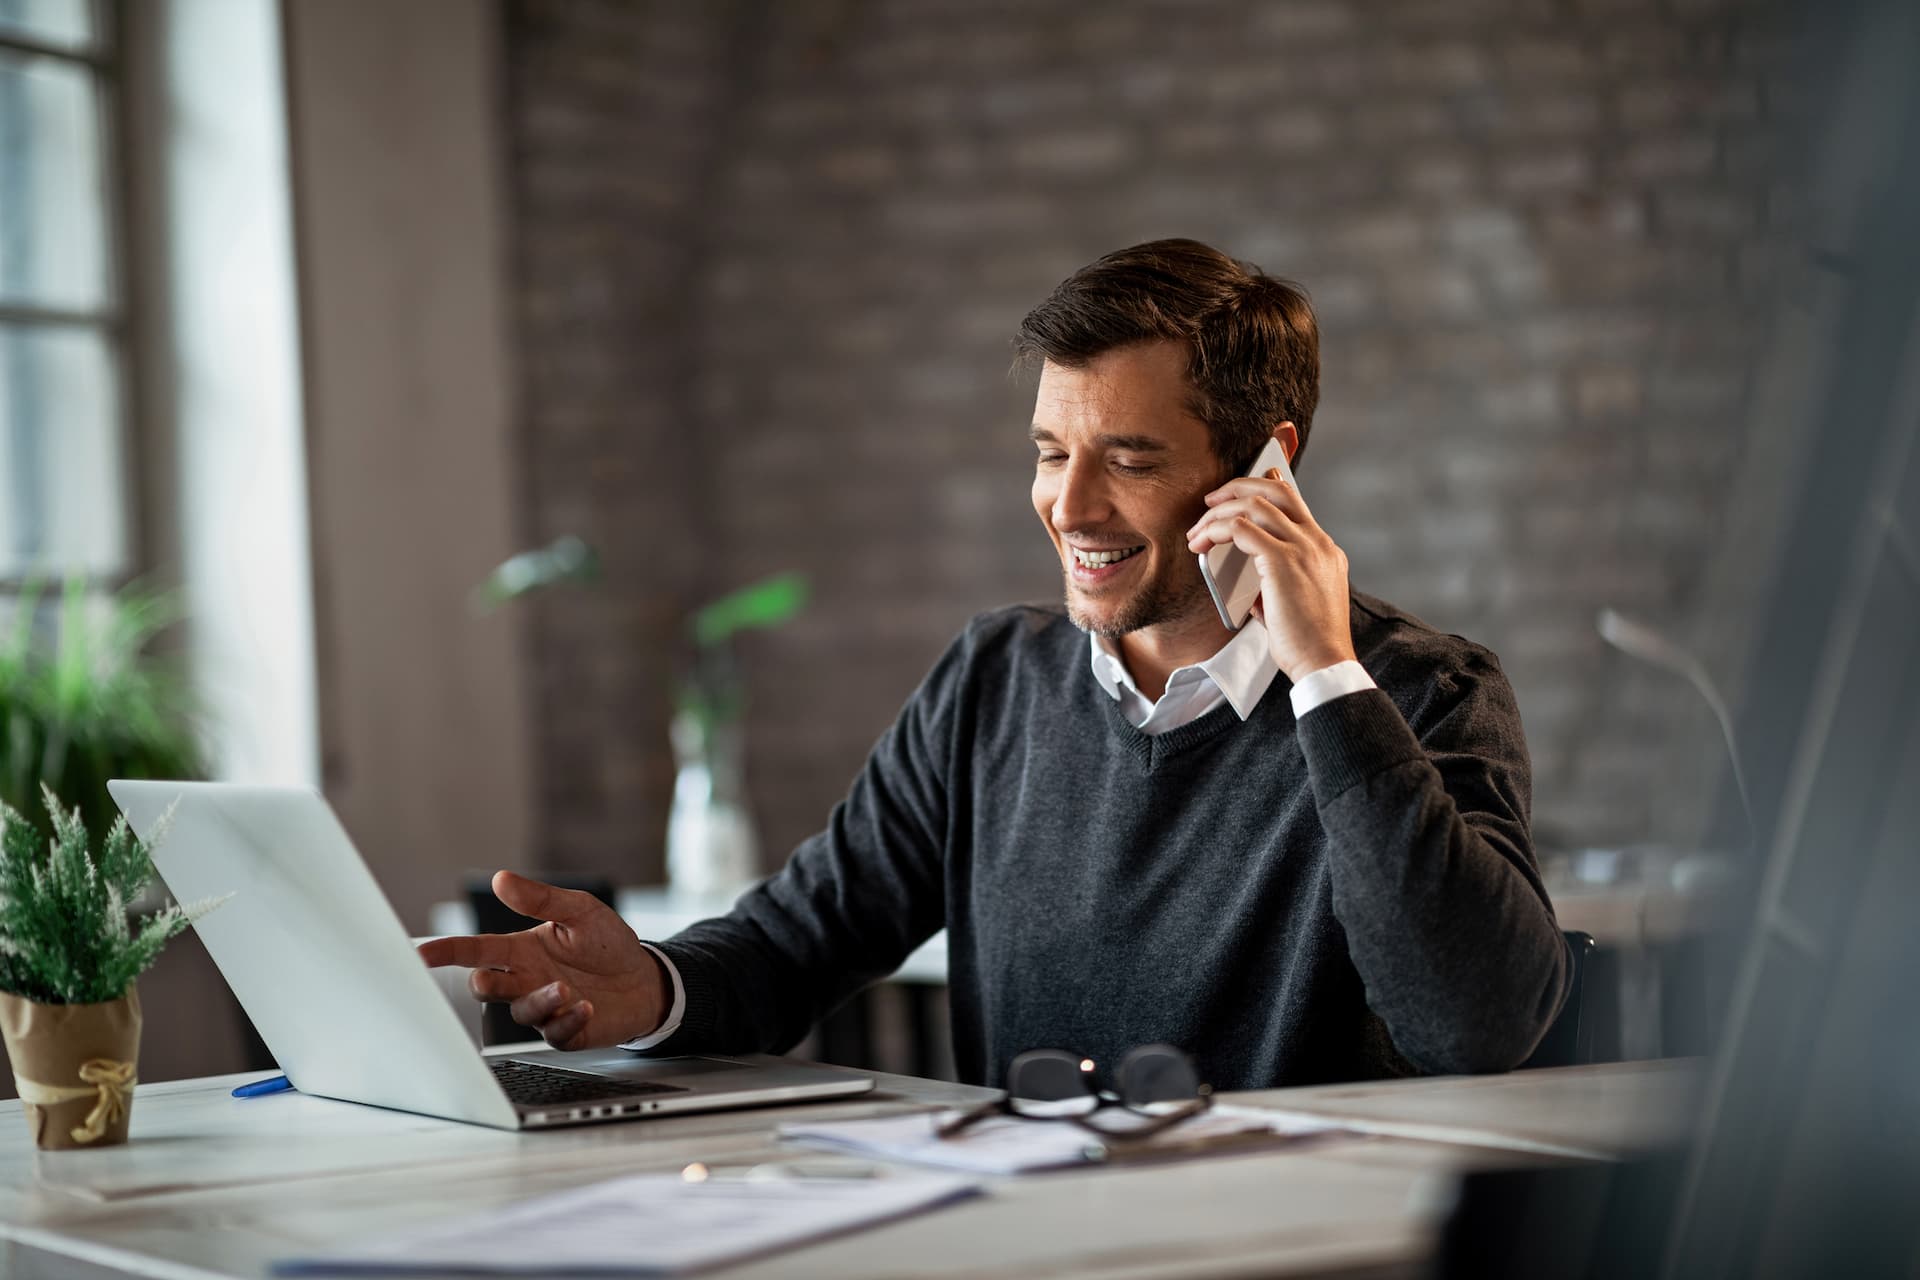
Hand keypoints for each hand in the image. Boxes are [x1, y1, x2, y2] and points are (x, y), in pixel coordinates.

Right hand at [416, 871, 669, 1050]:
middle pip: (487, 986)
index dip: (446, 951)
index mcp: (521, 950)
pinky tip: (585, 1007)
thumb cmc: (606, 943)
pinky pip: (555, 1032)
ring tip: (564, 988)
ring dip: (538, 1000)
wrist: (645, 977)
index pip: (476, 950)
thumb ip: (542, 899)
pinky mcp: (566, 1030)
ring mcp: (544, 1008)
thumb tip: (502, 878)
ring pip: (521, 1011)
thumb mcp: (580, 911)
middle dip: (483, 984)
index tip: (420, 954)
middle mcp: (526, 980)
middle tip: (487, 978)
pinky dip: (567, 1019)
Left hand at [1186, 468, 1356, 682]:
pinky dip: (1215, 530)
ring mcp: (1303, 548)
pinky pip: (1241, 528)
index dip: (1263, 488)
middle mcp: (1316, 542)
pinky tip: (1202, 544)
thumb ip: (1278, 584)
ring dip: (1218, 513)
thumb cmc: (1309, 642)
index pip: (1294, 501)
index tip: (1237, 492)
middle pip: (1276, 490)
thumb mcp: (1298, 602)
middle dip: (1238, 487)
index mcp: (1324, 550)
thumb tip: (1252, 584)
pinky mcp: (1282, 561)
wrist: (1324, 661)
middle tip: (1211, 501)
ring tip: (1198, 531)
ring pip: (1254, 505)